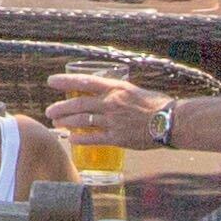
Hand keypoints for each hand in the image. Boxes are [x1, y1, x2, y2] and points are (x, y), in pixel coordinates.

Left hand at [45, 71, 164, 145]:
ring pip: (83, 121)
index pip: (85, 82)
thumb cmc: (157, 105)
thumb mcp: (134, 91)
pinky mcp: (118, 138)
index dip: (66, 81)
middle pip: (79, 104)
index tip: (51, 81)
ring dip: (67, 122)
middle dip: (61, 107)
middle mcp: (111, 103)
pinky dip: (81, 139)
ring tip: (57, 124)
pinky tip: (72, 139)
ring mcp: (113, 121)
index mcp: (116, 88)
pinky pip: (94, 138)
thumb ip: (117, 93)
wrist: (171, 121)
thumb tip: (104, 94)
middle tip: (49, 111)